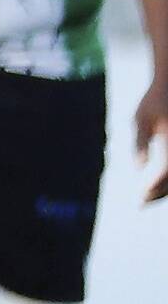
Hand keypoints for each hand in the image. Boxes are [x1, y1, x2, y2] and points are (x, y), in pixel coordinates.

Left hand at [137, 73, 167, 200]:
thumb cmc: (156, 101)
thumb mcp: (142, 118)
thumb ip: (140, 143)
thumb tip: (139, 168)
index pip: (165, 171)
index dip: (153, 188)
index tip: (140, 198)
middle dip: (161, 192)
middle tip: (142, 202)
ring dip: (167, 188)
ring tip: (149, 195)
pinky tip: (160, 182)